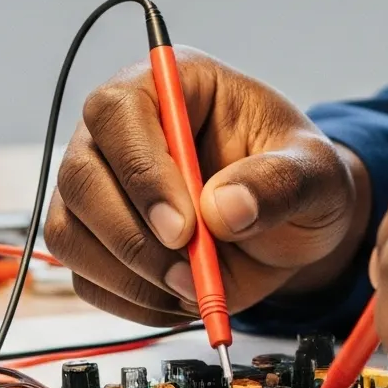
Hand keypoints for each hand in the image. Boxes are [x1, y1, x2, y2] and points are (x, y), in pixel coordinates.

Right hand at [44, 50, 371, 325]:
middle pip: (81, 175)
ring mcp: (100, 185)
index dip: (142, 170)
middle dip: (133, 237)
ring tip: (195, 285)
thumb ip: (279, 183)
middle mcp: (121, 131)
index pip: (119, 109)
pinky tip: (180, 297)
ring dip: (131, 275)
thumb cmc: (299, 177)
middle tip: (190, 272)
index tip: (184, 227)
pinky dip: (131, 301)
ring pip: (70, 231)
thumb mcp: (317, 173)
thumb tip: (224, 209)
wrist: (294, 226)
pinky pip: (86, 278)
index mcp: (172, 85)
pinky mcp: (95, 239)